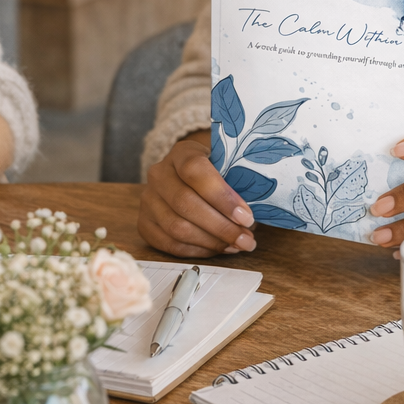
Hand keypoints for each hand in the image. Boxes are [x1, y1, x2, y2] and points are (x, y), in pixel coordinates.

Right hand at [138, 131, 256, 258]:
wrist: (189, 176)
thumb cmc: (218, 172)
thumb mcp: (229, 165)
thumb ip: (241, 180)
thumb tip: (258, 210)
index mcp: (181, 152)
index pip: (195, 170)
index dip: (221, 196)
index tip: (247, 216)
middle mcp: (159, 173)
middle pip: (185, 204)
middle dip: (221, 227)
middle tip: (247, 239)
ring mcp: (148, 199)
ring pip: (176, 227)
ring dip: (212, 242)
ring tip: (237, 245)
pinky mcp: (145, 223)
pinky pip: (169, 244)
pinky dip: (198, 251)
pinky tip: (218, 248)